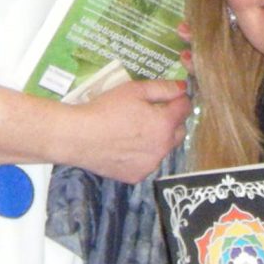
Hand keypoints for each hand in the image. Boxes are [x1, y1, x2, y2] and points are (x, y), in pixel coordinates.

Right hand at [61, 77, 189, 181]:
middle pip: (179, 131)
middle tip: (151, 114)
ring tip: (134, 131)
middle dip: (171, 121)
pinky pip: (147, 163)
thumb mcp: (134, 90)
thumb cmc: (106, 109)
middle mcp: (163, 147)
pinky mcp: (137, 176)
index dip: (178, 99)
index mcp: (165, 124)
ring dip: (157, 140)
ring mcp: (151, 165)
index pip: (185, 108)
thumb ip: (162, 88)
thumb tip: (182, 87)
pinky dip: (141, 155)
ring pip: (163, 149)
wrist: (78, 137)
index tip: (167, 97)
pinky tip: (125, 147)